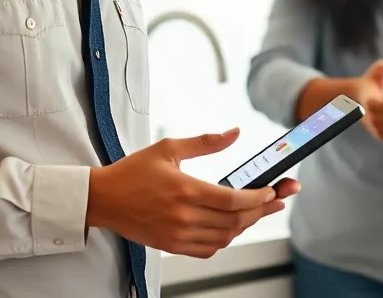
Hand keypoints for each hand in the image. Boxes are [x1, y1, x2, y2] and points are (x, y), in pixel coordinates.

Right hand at [86, 128, 298, 257]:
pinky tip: (232, 226)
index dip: (258, 197)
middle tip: (279, 200)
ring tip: (260, 211)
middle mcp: (183, 216)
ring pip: (225, 236)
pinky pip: (209, 249)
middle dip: (263, 210)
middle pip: (235, 219)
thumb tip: (234, 133)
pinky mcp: (171, 246)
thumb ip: (205, 142)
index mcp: (184, 190)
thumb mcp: (169, 148)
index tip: (272, 190)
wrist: (103, 199)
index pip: (233, 199)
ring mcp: (177, 234)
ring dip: (246, 224)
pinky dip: (225, 239)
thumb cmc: (132, 172)